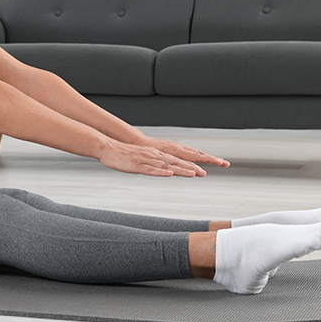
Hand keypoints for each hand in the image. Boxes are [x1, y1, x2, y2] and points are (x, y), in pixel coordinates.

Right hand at [98, 139, 227, 177]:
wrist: (109, 148)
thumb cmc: (126, 156)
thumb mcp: (145, 160)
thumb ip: (157, 165)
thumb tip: (169, 169)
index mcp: (160, 155)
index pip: (181, 159)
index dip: (196, 162)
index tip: (211, 165)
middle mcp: (157, 156)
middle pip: (178, 162)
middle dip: (194, 167)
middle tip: (208, 172)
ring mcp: (148, 160)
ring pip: (168, 165)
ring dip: (182, 170)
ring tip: (194, 173)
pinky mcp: (138, 165)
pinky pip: (151, 169)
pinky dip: (161, 171)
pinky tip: (169, 173)